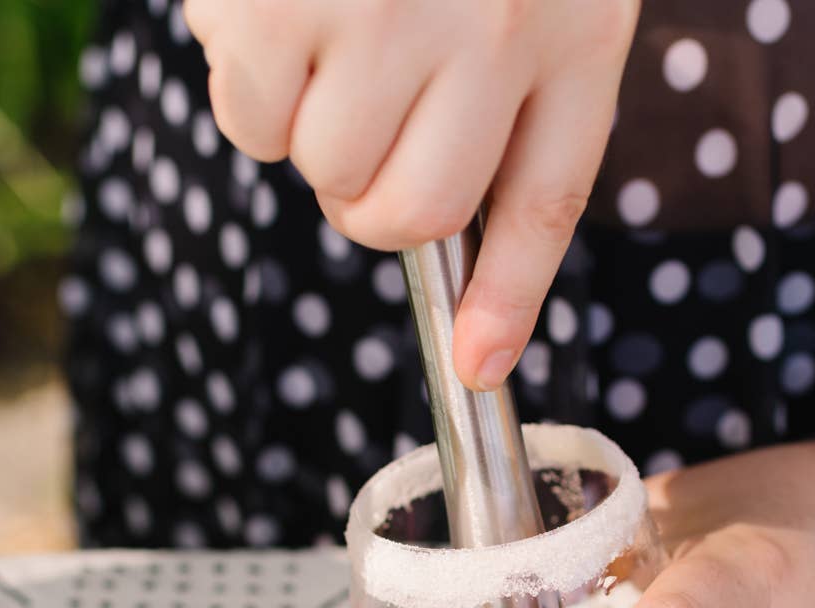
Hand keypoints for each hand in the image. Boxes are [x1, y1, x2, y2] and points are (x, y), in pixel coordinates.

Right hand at [183, 0, 638, 389]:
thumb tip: (459, 301)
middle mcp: (494, 30)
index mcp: (569, 21)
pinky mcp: (285, 4)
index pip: (545, 198)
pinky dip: (245, 77)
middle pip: (413, 216)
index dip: (509, 298)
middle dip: (368, 197)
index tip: (482, 363)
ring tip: (315, 12)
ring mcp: (388, 15)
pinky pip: (251, 122)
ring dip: (303, 120)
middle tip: (354, 117)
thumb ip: (511, 95)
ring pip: (325, 174)